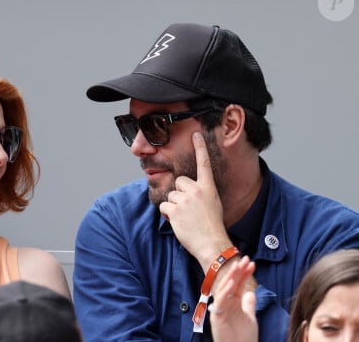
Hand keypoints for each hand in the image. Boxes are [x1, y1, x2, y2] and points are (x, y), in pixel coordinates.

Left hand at [159, 132, 230, 269]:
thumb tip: (186, 190)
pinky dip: (168, 215)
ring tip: (186, 218)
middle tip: (189, 208)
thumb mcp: (212, 204)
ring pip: (171, 195)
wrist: (212, 244)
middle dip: (180, 193)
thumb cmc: (212, 226)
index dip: (200, 148)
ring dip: (174, 206)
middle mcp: (197, 191)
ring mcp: (185, 200)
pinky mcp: (174, 210)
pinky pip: (164, 207)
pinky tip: (178, 222)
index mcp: (208, 188)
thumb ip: (201, 193)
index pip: (203, 164)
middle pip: (179, 181)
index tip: (195, 133)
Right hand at [209, 256, 257, 341]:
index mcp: (233, 303)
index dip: (245, 273)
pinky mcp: (217, 316)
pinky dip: (225, 291)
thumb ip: (249, 305)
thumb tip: (250, 292)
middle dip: (238, 271)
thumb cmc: (243, 338)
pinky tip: (232, 282)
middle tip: (246, 259)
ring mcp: (220, 309)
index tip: (252, 263)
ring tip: (238, 266)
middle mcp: (225, 304)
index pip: (239, 284)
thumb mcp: (249, 318)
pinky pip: (220, 301)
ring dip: (231, 277)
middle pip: (231, 283)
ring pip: (224, 289)